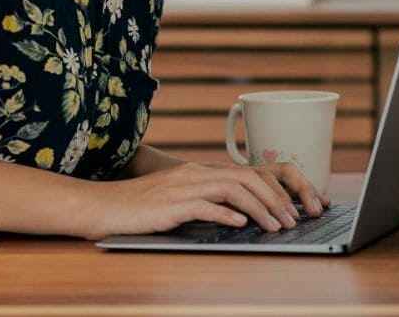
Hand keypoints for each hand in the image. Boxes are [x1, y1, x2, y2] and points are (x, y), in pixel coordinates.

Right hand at [79, 161, 330, 239]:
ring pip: (234, 188)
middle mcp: (197, 174)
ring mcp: (184, 187)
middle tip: (293, 221)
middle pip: (249, 178)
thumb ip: (209, 203)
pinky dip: (226, 214)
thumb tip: (241, 217)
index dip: (279, 188)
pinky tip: (239, 225)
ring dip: (260, 208)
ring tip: (275, 226)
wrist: (101, 206)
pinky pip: (205, 204)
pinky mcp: (170, 205)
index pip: (251, 172)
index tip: (297, 208)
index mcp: (202, 172)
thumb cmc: (140, 209)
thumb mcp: (180, 202)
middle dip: (278, 199)